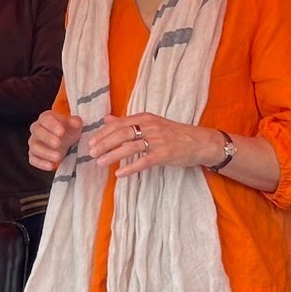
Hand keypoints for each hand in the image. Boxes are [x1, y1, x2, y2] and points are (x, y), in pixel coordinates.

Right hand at [29, 111, 81, 171]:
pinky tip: (51, 166)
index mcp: (46, 118)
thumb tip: (75, 122)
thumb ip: (75, 122)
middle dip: (48, 138)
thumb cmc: (68, 130)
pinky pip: (33, 159)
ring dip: (46, 152)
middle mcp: (37, 129)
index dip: (52, 125)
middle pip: (37, 131)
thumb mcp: (75, 125)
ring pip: (34, 147)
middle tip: (58, 144)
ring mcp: (34, 142)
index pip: (45, 119)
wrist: (66, 141)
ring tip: (58, 157)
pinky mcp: (33, 155)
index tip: (62, 132)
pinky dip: (41, 163)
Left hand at [88, 113, 221, 177]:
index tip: (91, 142)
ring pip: (130, 147)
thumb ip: (129, 122)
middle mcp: (150, 126)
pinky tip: (119, 173)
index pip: (119, 123)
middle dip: (104, 143)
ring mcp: (158, 140)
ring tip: (100, 162)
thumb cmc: (174, 134)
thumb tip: (107, 119)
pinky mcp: (164, 154)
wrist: (199, 142)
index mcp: (145, 118)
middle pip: (122, 133)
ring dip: (113, 155)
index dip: (103, 133)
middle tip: (91, 153)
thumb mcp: (151, 123)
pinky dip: (130, 167)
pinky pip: (144, 161)